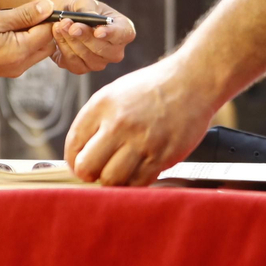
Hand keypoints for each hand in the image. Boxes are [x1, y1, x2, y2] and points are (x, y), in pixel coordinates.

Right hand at [0, 0, 55, 77]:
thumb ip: (25, 14)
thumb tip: (48, 7)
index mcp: (22, 52)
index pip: (49, 33)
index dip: (50, 16)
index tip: (44, 3)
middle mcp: (21, 65)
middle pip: (47, 44)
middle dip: (45, 27)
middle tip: (31, 10)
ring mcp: (13, 69)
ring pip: (37, 50)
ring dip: (34, 34)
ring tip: (18, 18)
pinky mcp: (5, 69)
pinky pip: (25, 55)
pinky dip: (25, 42)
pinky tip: (10, 29)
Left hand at [48, 0, 135, 74]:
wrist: (64, 16)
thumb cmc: (80, 8)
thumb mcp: (84, 2)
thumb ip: (88, 9)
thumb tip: (91, 18)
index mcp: (123, 30)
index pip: (124, 34)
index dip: (112, 34)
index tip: (97, 31)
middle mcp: (115, 50)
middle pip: (105, 50)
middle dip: (84, 36)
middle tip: (67, 23)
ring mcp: (99, 62)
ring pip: (88, 57)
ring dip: (70, 40)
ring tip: (59, 25)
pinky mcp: (82, 68)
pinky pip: (74, 63)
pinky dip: (63, 48)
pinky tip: (57, 34)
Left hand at [63, 55, 216, 185]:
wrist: (192, 82)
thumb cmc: (153, 88)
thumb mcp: (115, 93)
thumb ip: (96, 120)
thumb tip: (80, 153)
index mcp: (102, 105)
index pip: (73, 144)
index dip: (73, 160)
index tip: (79, 165)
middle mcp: (118, 124)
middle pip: (87, 167)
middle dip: (89, 174)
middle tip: (98, 172)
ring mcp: (141, 141)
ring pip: (112, 180)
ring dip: (113, 181)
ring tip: (120, 172)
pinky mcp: (162, 156)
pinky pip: (138, 183)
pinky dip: (135, 183)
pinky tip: (138, 171)